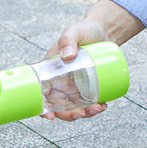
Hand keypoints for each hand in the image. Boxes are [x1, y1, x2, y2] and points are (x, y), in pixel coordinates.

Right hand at [41, 0, 144, 121]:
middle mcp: (61, 81)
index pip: (42, 93)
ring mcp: (76, 85)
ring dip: (85, 113)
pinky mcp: (89, 86)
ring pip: (76, 106)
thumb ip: (68, 39)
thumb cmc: (84, 30)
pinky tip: (103, 105)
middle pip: (59, 105)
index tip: (49, 117)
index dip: (43, 109)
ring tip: (98, 108)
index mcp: (50, 70)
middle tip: (82, 113)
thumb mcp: (74, 31)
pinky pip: (89, 101)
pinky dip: (95, 107)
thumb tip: (67, 56)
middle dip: (69, 115)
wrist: (104, 31)